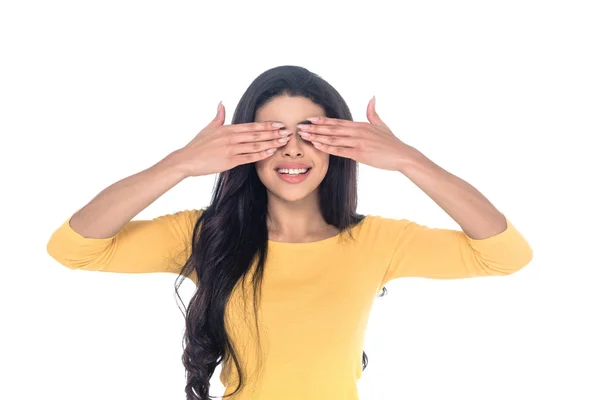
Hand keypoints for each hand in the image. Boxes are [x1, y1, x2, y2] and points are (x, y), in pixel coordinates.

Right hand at [174, 102, 291, 176]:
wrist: (186, 160)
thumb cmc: (197, 145)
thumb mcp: (208, 127)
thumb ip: (218, 116)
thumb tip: (221, 103)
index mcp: (227, 129)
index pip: (251, 126)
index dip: (266, 125)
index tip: (278, 124)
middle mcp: (230, 137)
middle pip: (256, 134)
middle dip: (273, 133)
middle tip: (287, 132)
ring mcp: (230, 149)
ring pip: (255, 145)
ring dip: (271, 143)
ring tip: (283, 142)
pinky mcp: (229, 161)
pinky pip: (248, 158)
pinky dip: (260, 155)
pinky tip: (271, 152)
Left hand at [296, 97, 414, 170]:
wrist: (402, 155)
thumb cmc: (391, 142)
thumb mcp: (381, 125)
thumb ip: (373, 112)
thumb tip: (372, 98)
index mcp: (361, 125)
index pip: (338, 122)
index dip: (323, 121)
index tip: (310, 119)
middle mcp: (357, 132)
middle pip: (332, 129)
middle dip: (315, 128)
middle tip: (300, 127)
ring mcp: (358, 142)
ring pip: (333, 138)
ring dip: (317, 137)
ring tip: (304, 136)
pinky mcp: (359, 154)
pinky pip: (340, 150)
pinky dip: (327, 147)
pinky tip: (317, 145)